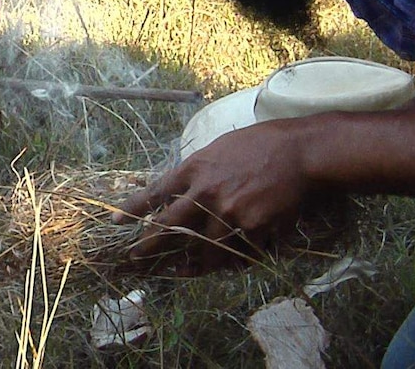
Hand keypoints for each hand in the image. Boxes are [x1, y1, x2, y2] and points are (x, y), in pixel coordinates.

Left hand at [114, 120, 307, 275]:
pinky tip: (227, 267)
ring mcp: (229, 213)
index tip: (115, 221)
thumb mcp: (217, 148)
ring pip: (202, 248)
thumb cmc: (259, 144)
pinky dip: (232, 262)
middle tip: (135, 256)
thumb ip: (196, 171)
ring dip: (191, 262)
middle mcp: (206, 192)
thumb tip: (177, 191)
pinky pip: (237, 254)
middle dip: (149, 244)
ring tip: (181, 270)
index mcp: (195, 168)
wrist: (299, 151)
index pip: (156, 192)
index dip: (133, 209)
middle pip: (170, 225)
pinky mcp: (253, 228)